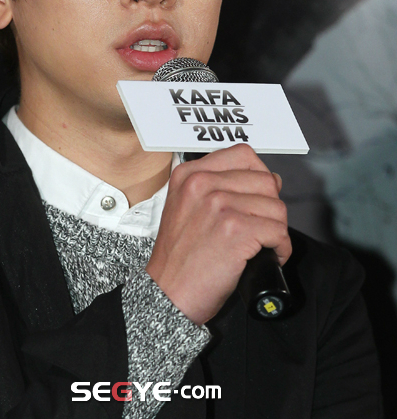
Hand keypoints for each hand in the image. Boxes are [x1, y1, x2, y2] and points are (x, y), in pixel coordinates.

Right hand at [146, 144, 290, 324]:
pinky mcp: (236, 230)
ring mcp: (219, 205)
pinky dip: (280, 248)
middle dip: (270, 207)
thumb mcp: (186, 207)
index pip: (243, 155)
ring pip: (276, 207)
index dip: (259, 176)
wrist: (167, 293)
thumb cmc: (179, 257)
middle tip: (260, 227)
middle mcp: (202, 184)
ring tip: (262, 245)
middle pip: (265, 181)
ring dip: (276, 230)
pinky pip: (279, 231)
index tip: (257, 197)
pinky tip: (267, 256)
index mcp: (189, 174)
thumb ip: (218, 187)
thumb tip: (270, 180)